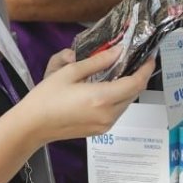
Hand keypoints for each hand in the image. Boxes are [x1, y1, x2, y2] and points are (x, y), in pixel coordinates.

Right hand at [21, 46, 154, 143]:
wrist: (33, 126)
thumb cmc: (47, 96)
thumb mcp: (70, 72)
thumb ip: (98, 61)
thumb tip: (119, 51)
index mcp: (102, 98)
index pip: (136, 83)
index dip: (146, 69)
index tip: (149, 56)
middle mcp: (109, 114)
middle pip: (134, 93)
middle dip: (138, 77)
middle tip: (135, 60)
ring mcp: (105, 125)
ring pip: (127, 103)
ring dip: (128, 88)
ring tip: (122, 72)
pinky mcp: (100, 131)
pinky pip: (117, 112)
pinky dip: (119, 99)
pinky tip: (110, 88)